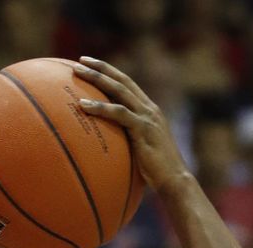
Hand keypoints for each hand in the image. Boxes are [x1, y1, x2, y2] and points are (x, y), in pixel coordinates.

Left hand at [76, 57, 187, 194]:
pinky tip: (83, 105)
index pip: (128, 85)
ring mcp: (147, 117)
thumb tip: (108, 149)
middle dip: (101, 68)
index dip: (111, 73)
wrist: (175, 181)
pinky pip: (119, 113)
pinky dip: (100, 107)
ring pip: (119, 90)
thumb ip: (128, 142)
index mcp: (149, 111)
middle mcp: (149, 109)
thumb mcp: (141, 152)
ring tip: (77, 72)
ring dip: (97, 78)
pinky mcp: (143, 129)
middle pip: (122, 80)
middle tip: (81, 61)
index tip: (92, 65)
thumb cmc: (157, 174)